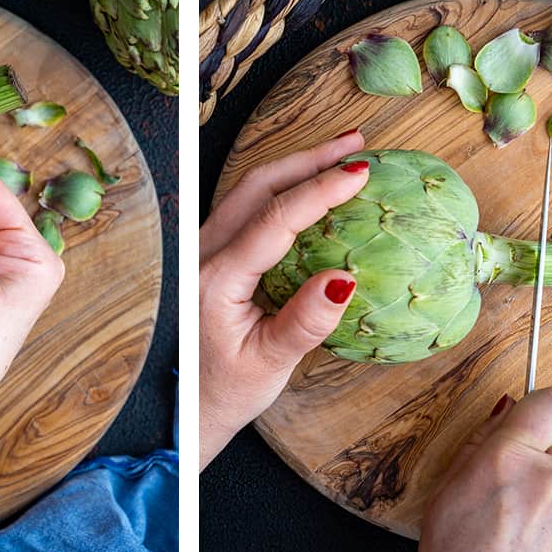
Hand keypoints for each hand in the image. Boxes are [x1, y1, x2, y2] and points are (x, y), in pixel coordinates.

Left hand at [199, 130, 369, 468]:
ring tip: (343, 153)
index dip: (320, 189)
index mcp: (215, 279)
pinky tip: (314, 185)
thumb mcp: (270, 365)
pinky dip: (283, 188)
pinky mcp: (212, 253)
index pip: (274, 219)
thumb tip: (344, 278)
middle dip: (309, 159)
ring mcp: (202, 249)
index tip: (361, 171)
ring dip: (296, 167)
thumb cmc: (227, 390)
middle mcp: (201, 254)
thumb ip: (305, 323)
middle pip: (257, 185)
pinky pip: (247, 207)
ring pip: (249, 190)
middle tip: (357, 144)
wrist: (190, 408)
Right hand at [415, 388, 551, 551]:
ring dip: (549, 511)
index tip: (537, 421)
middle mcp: (549, 482)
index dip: (546, 410)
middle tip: (511, 501)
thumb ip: (481, 448)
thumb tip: (505, 412)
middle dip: (546, 472)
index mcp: (508, 459)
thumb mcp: (445, 495)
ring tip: (512, 544)